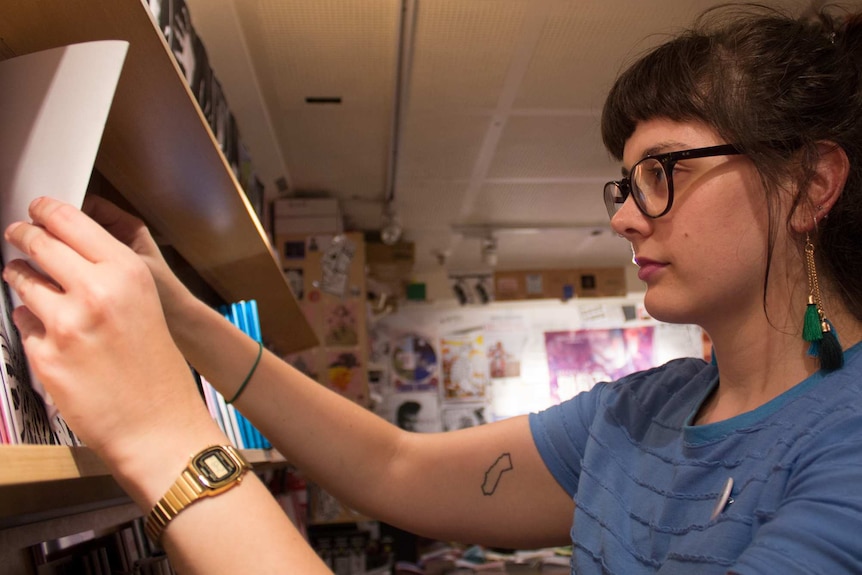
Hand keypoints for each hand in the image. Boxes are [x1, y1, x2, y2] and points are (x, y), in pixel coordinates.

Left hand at [2, 198, 212, 478]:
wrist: (158, 427)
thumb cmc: (158, 371)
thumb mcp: (146, 306)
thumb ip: (109, 276)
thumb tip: (64, 251)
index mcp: (127, 274)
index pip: (70, 221)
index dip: (46, 210)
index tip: (36, 209)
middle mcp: (95, 292)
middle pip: (38, 244)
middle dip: (23, 236)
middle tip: (18, 234)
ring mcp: (65, 325)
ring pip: (21, 281)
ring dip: (21, 277)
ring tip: (29, 282)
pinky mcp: (44, 356)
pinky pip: (22, 323)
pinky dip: (30, 322)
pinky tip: (50, 333)